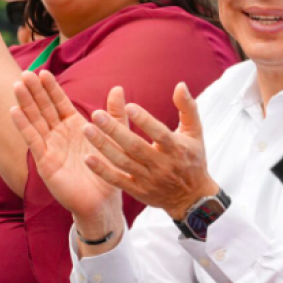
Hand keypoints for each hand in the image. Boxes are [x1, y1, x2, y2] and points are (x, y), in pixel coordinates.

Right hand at [10, 70, 122, 225]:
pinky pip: (33, 140)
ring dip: (26, 103)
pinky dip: (23, 125)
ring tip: (17, 85)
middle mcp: (59, 134)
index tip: (43, 71)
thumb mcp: (115, 137)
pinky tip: (14, 110)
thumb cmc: (108, 169)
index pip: (60, 103)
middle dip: (35, 91)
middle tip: (26, 72)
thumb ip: (115, 114)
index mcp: (74, 126)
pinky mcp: (45, 161)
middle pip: (44, 108)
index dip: (51, 88)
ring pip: (36, 121)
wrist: (103, 200)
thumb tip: (118, 87)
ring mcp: (50, 147)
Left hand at [83, 82, 218, 220]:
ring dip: (104, 146)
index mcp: (176, 148)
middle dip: (114, 130)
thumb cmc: (192, 158)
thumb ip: (187, 107)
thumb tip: (180, 85)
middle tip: (96, 114)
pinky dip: (102, 171)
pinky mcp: (138, 190)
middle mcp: (161, 164)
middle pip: (135, 147)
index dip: (145, 121)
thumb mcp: (195, 132)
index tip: (128, 106)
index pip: (159, 134)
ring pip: (123, 162)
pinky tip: (88, 158)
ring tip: (87, 129)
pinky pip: (117, 181)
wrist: (192, 197)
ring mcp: (148, 179)